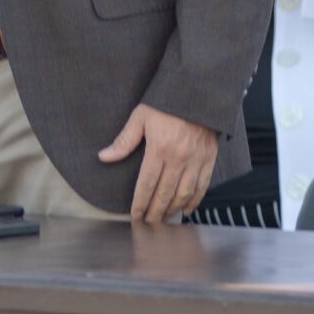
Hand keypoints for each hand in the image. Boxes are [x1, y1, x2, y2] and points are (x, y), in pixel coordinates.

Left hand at [97, 103, 218, 223]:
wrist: (198, 89)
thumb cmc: (166, 101)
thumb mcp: (141, 116)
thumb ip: (124, 140)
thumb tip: (104, 157)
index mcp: (160, 148)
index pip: (147, 184)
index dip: (140, 203)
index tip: (135, 216)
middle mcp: (179, 157)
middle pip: (165, 193)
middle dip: (155, 212)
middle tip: (148, 225)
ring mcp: (196, 159)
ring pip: (184, 193)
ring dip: (173, 210)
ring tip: (164, 220)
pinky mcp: (209, 157)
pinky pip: (203, 185)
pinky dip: (195, 200)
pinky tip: (186, 209)